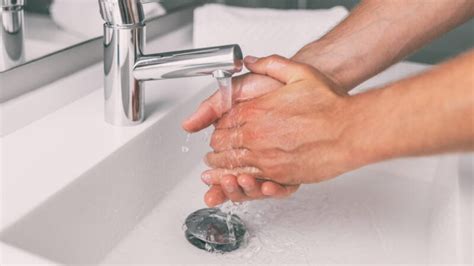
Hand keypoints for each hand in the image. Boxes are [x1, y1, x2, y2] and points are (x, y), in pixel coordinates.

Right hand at [182, 69, 298, 206]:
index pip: (221, 163)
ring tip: (240, 181)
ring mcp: (271, 162)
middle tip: (222, 181)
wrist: (304, 85)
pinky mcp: (290, 169)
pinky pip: (280, 189)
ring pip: (254, 187)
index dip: (213, 172)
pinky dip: (272, 191)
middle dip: (226, 185)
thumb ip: (212, 106)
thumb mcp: (238, 90)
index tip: (208, 176)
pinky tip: (266, 185)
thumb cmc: (272, 87)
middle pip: (235, 179)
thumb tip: (187, 124)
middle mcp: (254, 152)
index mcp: (238, 138)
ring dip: (245, 189)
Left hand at [205, 55, 358, 187]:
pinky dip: (238, 178)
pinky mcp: (278, 174)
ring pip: (231, 164)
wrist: (351, 130)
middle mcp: (256, 135)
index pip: (222, 120)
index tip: (219, 127)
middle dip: (217, 146)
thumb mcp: (299, 73)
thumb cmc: (330, 105)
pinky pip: (249, 178)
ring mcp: (265, 156)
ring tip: (218, 166)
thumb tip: (250, 61)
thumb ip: (270, 65)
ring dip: (222, 165)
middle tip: (215, 149)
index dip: (218, 125)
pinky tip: (237, 176)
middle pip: (221, 144)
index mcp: (256, 111)